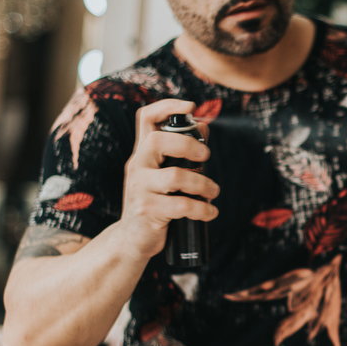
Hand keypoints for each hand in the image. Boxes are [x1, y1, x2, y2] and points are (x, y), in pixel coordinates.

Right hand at [118, 99, 220, 258]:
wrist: (132, 239)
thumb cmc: (155, 203)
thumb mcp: (162, 175)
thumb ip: (179, 153)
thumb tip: (204, 126)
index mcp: (142, 153)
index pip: (146, 118)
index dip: (167, 106)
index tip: (190, 106)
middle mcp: (137, 166)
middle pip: (158, 140)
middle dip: (189, 145)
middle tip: (206, 156)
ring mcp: (140, 188)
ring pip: (175, 176)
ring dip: (203, 183)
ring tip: (214, 191)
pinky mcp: (147, 211)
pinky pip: (181, 205)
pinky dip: (202, 209)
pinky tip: (210, 212)